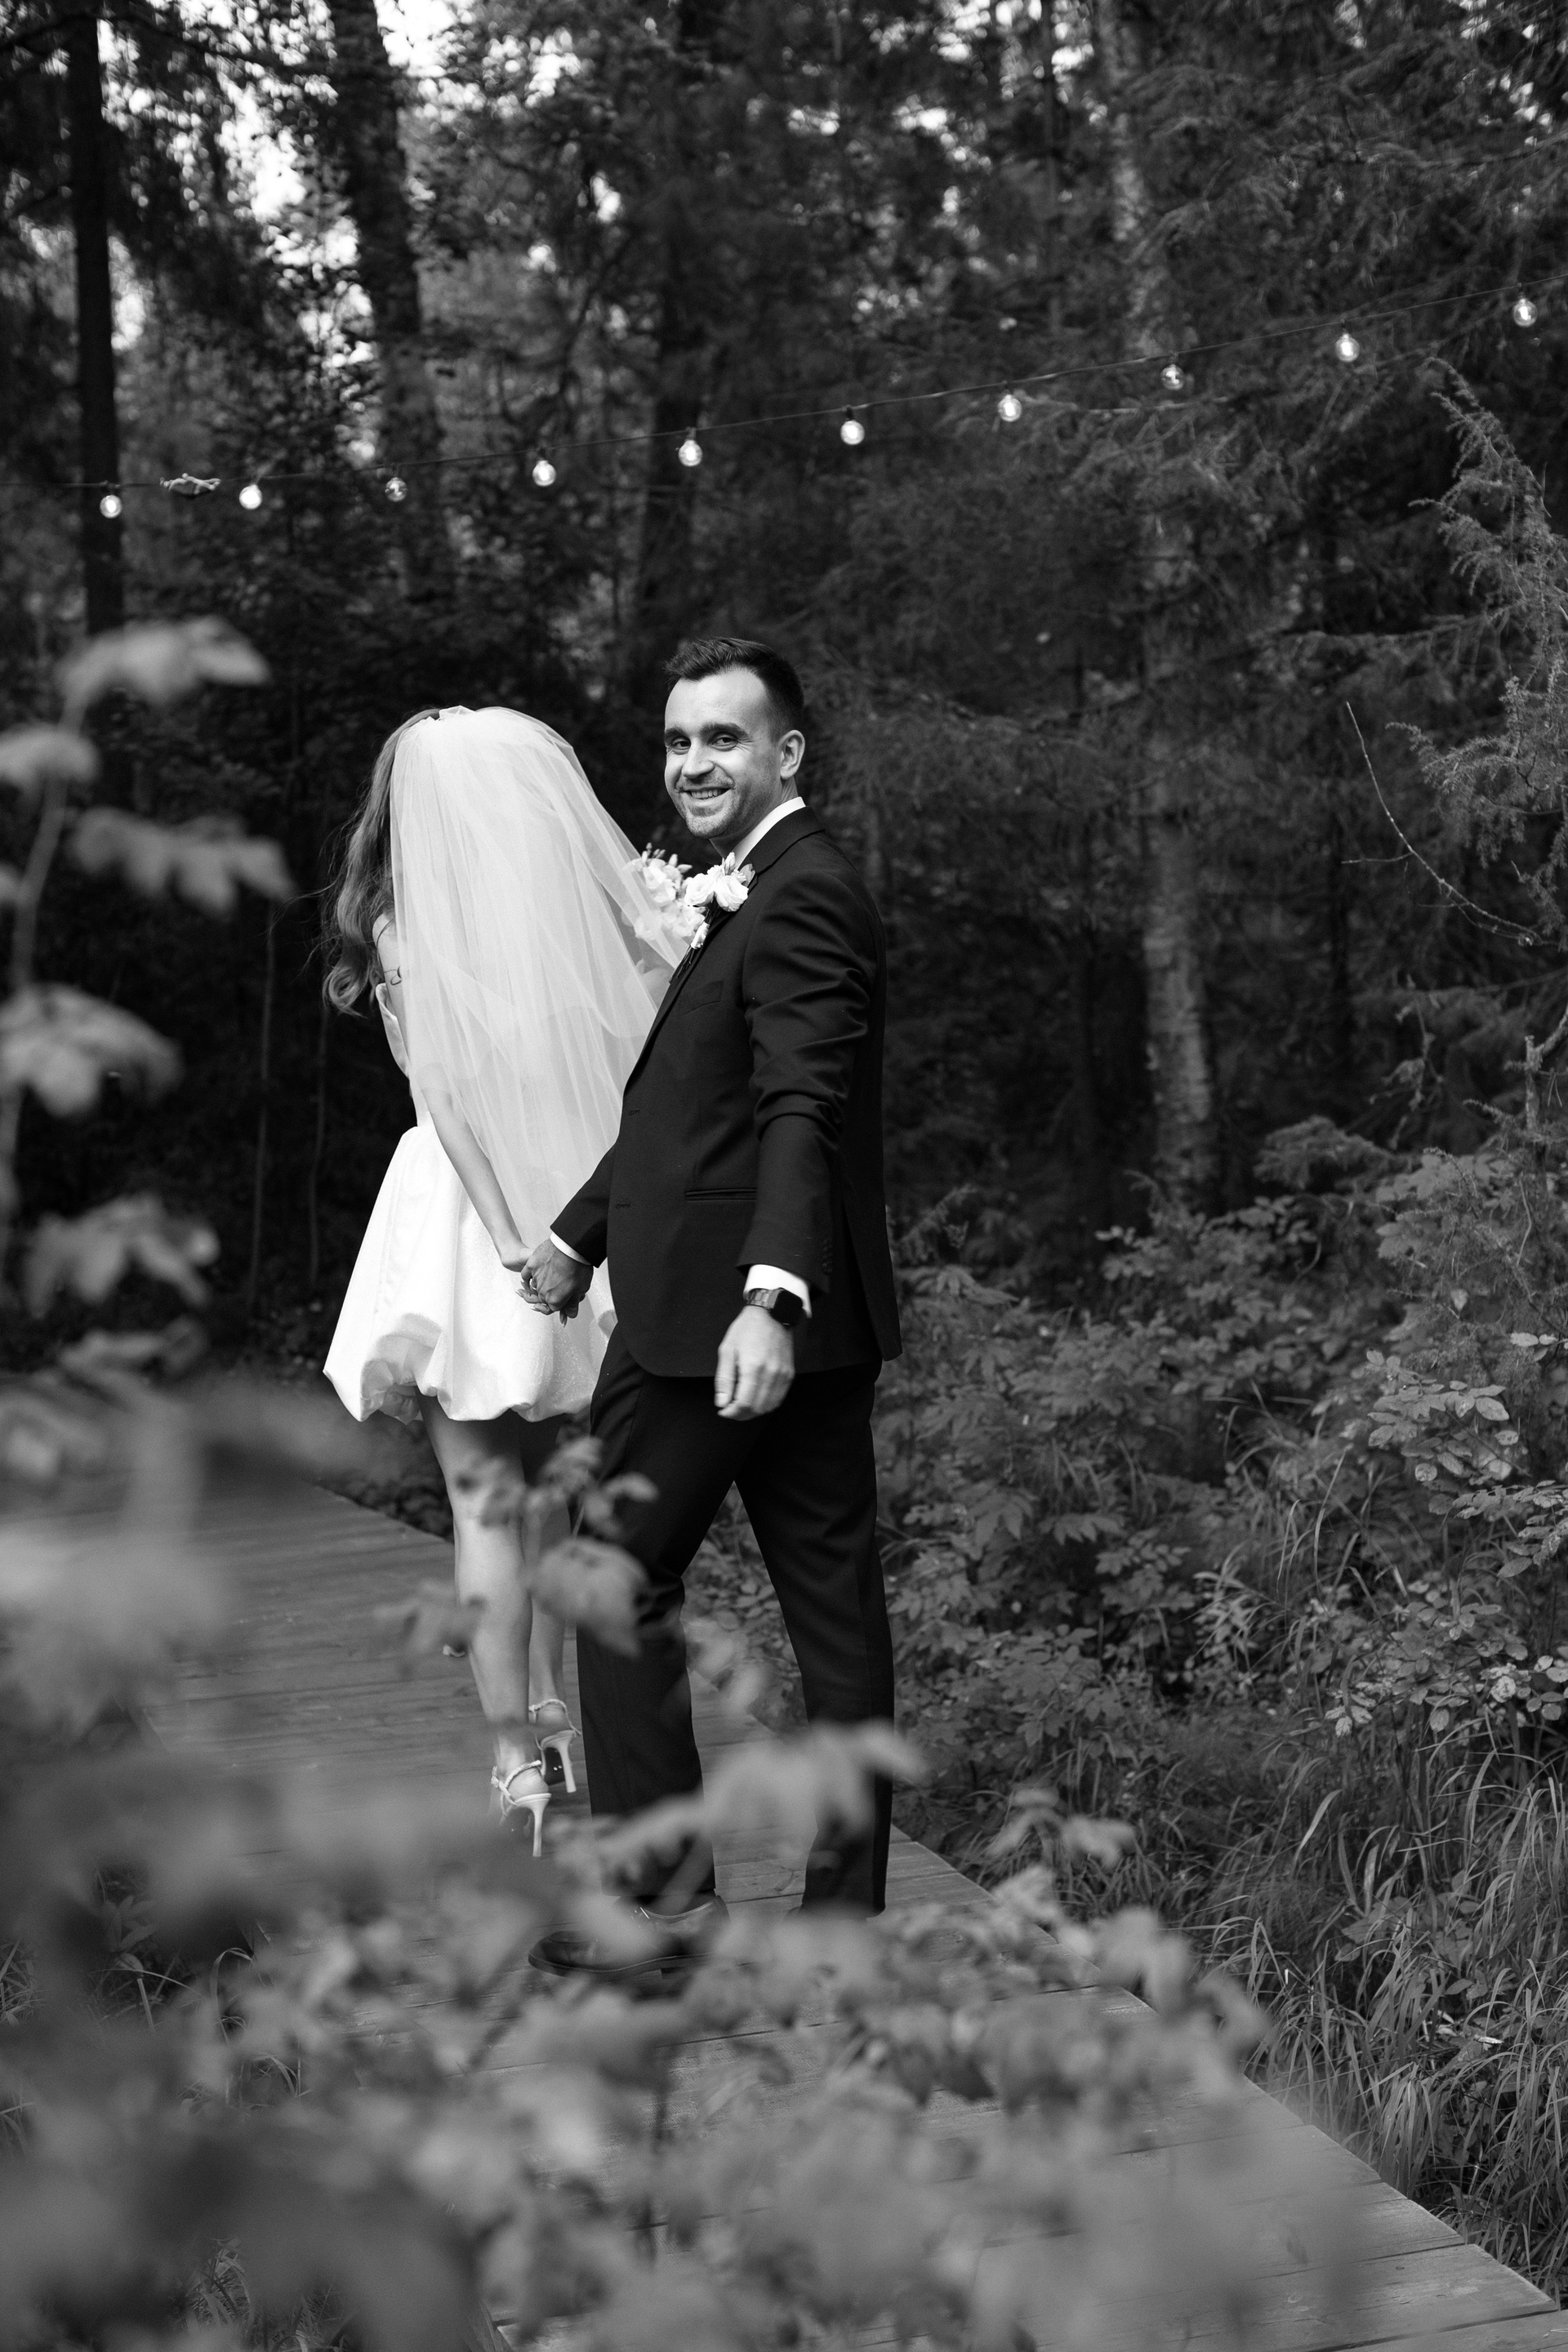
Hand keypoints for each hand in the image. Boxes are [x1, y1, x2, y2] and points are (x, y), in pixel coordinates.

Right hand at [519, 1238, 593, 1320]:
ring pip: (536, 1287)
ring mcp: (536, 1278)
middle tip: (561, 1283)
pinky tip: (533, 1275)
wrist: (572, 1246)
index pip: (554, 1308)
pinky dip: (528, 1277)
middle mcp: (543, 1292)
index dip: (560, 1303)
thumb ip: (573, 1304)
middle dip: (552, 1294)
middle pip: (544, 1298)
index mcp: (555, 1300)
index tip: (563, 1297)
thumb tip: (570, 1314)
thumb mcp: (581, 1288)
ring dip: (542, 1284)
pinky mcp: (531, 1265)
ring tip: (552, 1275)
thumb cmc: (578, 1266)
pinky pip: (525, 1275)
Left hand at [715, 1303, 794, 1420]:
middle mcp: (771, 1374)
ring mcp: (782, 1375)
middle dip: (741, 1414)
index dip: (732, 1413)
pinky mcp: (789, 1374)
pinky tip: (756, 1398)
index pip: (744, 1404)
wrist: (771, 1314)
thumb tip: (722, 1403)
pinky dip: (766, 1404)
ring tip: (741, 1405)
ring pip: (769, 1406)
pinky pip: (779, 1398)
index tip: (723, 1410)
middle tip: (730, 1409)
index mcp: (753, 1367)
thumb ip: (724, 1379)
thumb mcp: (727, 1350)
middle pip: (757, 1408)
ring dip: (753, 1411)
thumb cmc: (747, 1329)